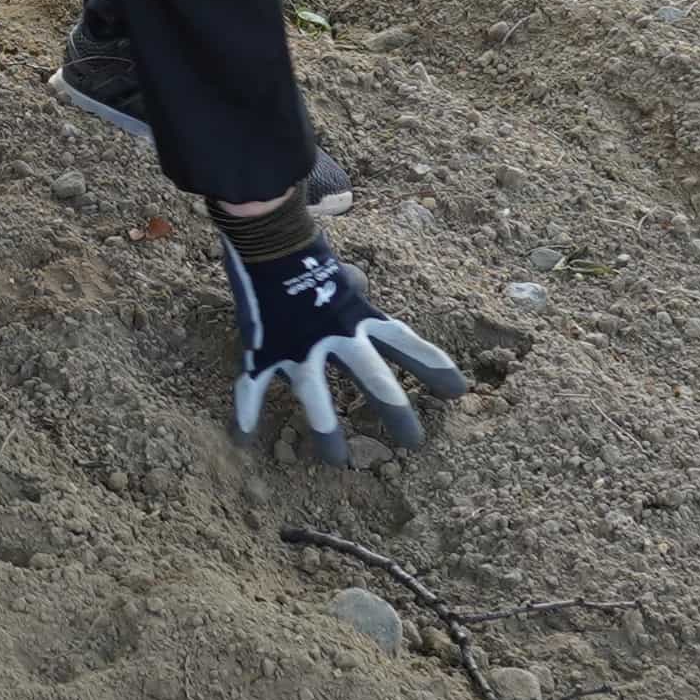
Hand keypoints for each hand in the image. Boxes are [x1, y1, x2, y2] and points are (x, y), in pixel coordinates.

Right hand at [218, 213, 467, 454]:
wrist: (266, 235)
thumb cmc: (306, 251)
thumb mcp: (341, 273)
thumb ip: (352, 290)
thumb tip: (358, 287)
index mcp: (359, 316)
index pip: (405, 344)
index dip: (432, 367)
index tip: (457, 391)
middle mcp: (336, 336)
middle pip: (374, 381)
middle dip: (397, 413)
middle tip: (415, 442)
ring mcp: (298, 347)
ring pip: (316, 397)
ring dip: (327, 431)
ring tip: (337, 463)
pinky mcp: (263, 348)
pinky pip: (252, 386)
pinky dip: (245, 412)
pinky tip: (242, 439)